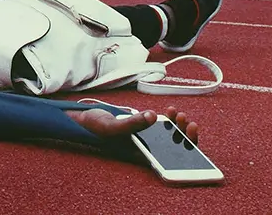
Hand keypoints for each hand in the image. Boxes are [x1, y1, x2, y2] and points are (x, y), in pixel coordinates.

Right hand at [65, 106, 198, 144]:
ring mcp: (144, 139)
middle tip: (187, 121)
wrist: (82, 120)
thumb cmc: (95, 128)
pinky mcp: (142, 129)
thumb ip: (132, 123)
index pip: (170, 159)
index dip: (185, 148)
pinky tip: (168, 112)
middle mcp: (144, 149)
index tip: (189, 131)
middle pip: (173, 149)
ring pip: (169, 138)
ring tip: (178, 114)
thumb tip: (152, 116)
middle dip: (184, 135)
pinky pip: (160, 128)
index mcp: (140, 155)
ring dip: (177, 126)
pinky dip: (167, 120)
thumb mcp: (112, 127)